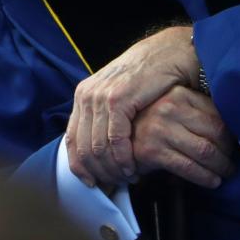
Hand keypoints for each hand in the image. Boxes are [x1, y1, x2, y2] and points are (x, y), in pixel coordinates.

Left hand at [66, 25, 198, 186]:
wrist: (167, 53)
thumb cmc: (148, 78)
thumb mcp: (119, 96)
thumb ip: (106, 117)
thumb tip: (99, 149)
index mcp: (83, 96)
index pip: (71, 139)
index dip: (79, 166)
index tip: (92, 183)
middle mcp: (86, 96)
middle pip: (82, 147)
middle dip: (97, 172)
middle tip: (114, 185)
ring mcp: (100, 97)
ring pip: (97, 146)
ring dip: (112, 168)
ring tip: (126, 178)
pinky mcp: (118, 99)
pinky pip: (115, 138)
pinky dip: (123, 157)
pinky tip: (133, 166)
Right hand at [131, 85, 236, 187]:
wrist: (112, 138)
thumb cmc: (146, 125)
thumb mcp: (171, 108)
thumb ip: (194, 112)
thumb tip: (231, 130)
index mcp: (178, 94)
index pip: (217, 116)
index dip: (231, 137)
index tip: (233, 148)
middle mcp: (168, 107)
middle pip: (215, 134)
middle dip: (228, 154)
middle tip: (231, 165)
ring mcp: (159, 128)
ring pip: (205, 151)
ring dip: (220, 168)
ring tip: (224, 174)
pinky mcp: (152, 149)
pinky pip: (189, 167)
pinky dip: (205, 177)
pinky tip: (211, 181)